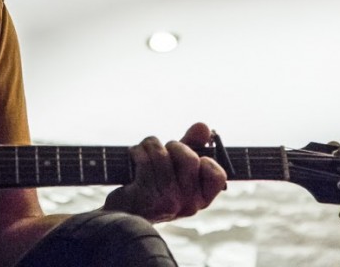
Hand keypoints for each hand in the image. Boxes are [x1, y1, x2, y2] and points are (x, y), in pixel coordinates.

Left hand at [104, 122, 226, 221]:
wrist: (122, 211)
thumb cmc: (152, 187)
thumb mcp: (176, 167)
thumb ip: (192, 147)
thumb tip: (204, 126)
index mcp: (200, 199)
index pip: (217, 175)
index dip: (206, 160)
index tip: (193, 158)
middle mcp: (188, 204)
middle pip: (190, 158)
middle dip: (173, 145)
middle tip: (163, 151)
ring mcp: (168, 203)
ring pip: (162, 155)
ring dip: (149, 145)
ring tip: (143, 150)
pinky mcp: (146, 198)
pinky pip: (145, 161)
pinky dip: (137, 151)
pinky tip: (133, 155)